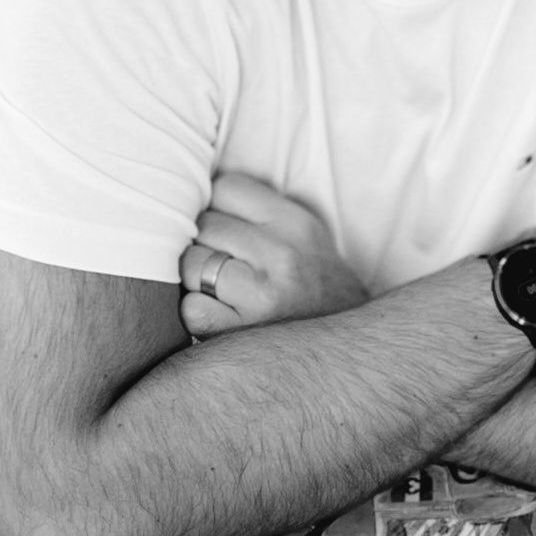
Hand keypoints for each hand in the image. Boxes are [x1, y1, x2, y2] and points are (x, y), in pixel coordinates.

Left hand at [179, 173, 367, 339]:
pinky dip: (195, 310)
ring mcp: (260, 296)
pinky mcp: (239, 334)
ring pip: (190, 264)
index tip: (224, 222)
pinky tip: (216, 312)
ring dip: (194, 275)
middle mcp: (282, 255)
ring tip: (216, 284)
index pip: (225, 187)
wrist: (345, 348)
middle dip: (203, 240)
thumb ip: (260, 210)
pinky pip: (190, 309)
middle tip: (220, 258)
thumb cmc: (312, 282)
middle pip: (203, 225)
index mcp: (296, 223)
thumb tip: (198, 192)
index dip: (217, 204)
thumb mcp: (303, 231)